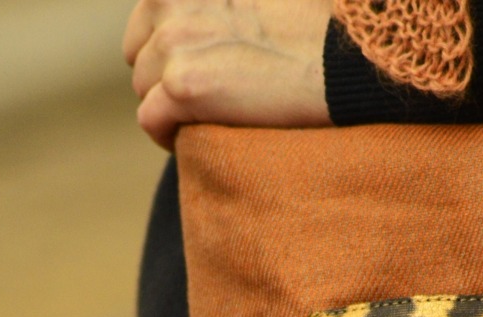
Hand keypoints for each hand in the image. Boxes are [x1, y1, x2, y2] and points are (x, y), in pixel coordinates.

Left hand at [123, 0, 333, 149]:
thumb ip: (220, 7)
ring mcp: (175, 43)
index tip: (199, 69)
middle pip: (139, 57)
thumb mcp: (250, 1)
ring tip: (208, 119)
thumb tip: (208, 33)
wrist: (342, 63)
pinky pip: (150, 121)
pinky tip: (195, 138)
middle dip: (165, 80)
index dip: (168, 49)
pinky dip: (168, 136)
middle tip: (206, 100)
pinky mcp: (183, 86)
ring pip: (144, 91)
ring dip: (170, 110)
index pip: (149, 17)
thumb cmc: (313, 31)